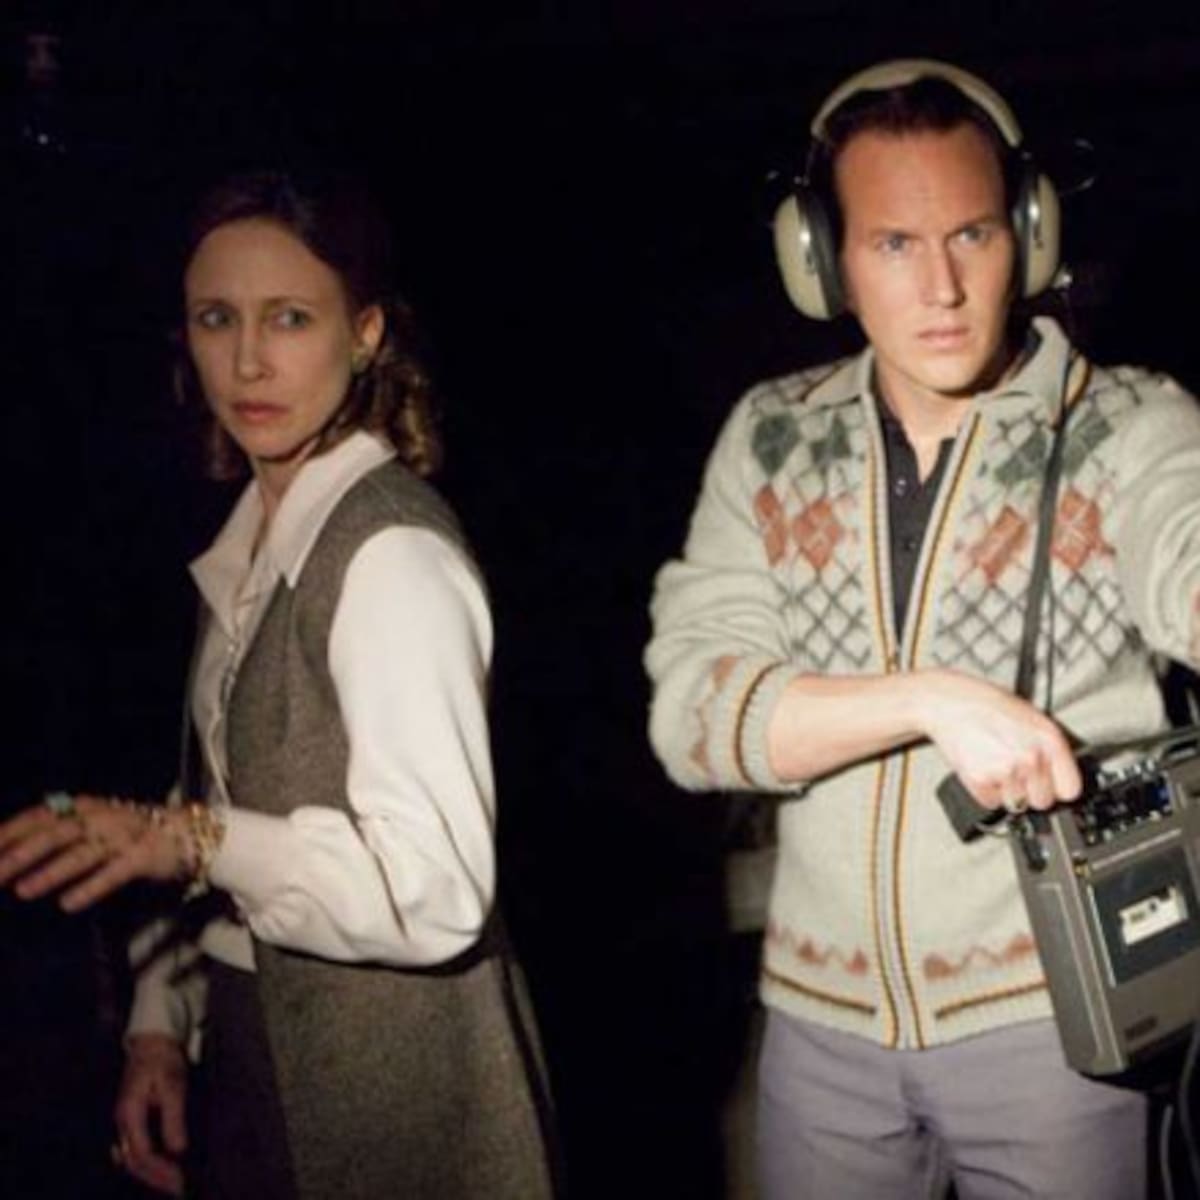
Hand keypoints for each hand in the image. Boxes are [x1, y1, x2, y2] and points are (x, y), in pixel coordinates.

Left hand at [0, 795, 188, 911]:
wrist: (186, 833)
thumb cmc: (127, 833)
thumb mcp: (90, 825)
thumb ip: (57, 833)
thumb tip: (9, 852)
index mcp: (82, 807)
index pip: (37, 816)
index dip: (8, 833)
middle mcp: (100, 817)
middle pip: (54, 834)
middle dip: (19, 855)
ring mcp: (123, 835)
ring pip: (81, 853)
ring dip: (50, 871)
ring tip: (23, 890)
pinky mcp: (144, 856)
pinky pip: (113, 873)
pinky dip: (90, 887)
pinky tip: (68, 904)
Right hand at [113, 1033, 187, 1196]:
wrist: (153, 1042)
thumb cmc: (164, 1060)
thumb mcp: (174, 1086)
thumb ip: (174, 1118)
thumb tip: (178, 1150)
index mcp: (130, 1114)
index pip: (141, 1154)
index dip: (160, 1170)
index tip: (179, 1180)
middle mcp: (123, 1122)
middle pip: (133, 1162)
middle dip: (155, 1178)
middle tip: (179, 1189)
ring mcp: (125, 1122)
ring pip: (132, 1158)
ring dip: (151, 1174)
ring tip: (173, 1184)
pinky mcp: (132, 1121)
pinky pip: (135, 1149)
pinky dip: (148, 1162)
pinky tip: (164, 1167)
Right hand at [915, 669, 1082, 811]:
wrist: (949, 702)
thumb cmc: (986, 705)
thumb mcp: (1031, 718)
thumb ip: (1048, 748)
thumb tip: (1059, 775)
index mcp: (1049, 739)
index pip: (1070, 789)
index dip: (1058, 787)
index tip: (1051, 785)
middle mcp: (1031, 756)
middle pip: (1043, 801)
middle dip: (1030, 791)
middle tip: (1016, 771)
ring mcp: (1006, 770)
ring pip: (1016, 804)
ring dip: (1006, 791)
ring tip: (996, 764)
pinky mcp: (980, 780)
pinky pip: (990, 802)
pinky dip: (985, 791)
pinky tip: (982, 767)